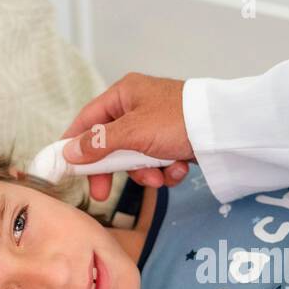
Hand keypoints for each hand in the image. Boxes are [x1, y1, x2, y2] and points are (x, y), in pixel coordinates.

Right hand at [59, 73, 194, 200]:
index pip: (87, 119)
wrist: (224, 131)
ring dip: (147, 173)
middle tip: (102, 194)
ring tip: (161, 176)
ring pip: (136, 157)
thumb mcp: (133, 132)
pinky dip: (167, 170)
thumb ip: (99, 143)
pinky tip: (180, 168)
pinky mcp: (174, 141)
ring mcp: (157, 125)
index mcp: (124, 94)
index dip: (74, 143)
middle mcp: (138, 106)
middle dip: (115, 169)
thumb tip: (69, 152)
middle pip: (111, 144)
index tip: (64, 166)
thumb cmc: (177, 121)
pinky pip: (159, 161)